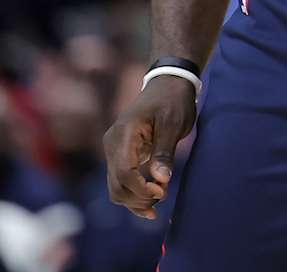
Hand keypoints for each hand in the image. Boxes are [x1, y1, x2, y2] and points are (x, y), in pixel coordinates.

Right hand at [104, 77, 197, 218]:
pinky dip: (133, 194)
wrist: (167, 84)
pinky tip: (150, 202)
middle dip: (139, 199)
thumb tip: (161, 180)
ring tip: (159, 201)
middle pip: (117, 186)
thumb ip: (165, 152)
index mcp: (124, 133)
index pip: (124, 172)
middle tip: (164, 197)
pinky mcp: (120, 155)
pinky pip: (121, 181)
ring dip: (135, 200)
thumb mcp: (174, 124)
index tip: (163, 191)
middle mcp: (112, 143)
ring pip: (116, 188)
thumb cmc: (172, 100)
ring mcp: (114, 150)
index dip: (141, 189)